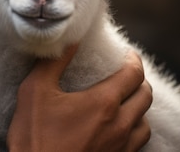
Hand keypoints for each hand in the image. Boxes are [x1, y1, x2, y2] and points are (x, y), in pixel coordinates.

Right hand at [7, 45, 151, 151]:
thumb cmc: (34, 136)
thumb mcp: (35, 91)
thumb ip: (54, 62)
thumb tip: (70, 39)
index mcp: (103, 102)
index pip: (133, 74)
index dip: (133, 60)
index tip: (127, 54)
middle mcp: (119, 125)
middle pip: (145, 96)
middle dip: (139, 81)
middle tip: (127, 73)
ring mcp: (120, 147)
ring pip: (145, 123)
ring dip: (139, 108)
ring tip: (125, 101)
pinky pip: (137, 143)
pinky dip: (134, 130)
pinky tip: (119, 128)